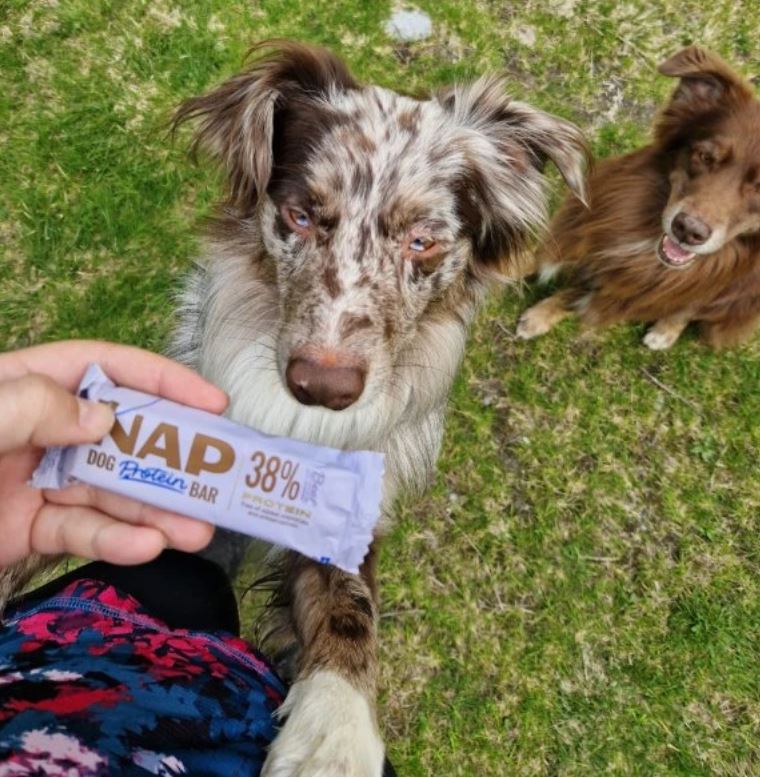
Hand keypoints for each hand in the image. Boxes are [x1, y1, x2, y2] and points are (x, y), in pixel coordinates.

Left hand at [0, 341, 227, 567]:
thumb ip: (33, 406)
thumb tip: (103, 420)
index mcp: (27, 386)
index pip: (106, 369)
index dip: (164, 382)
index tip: (214, 404)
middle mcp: (41, 431)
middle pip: (121, 437)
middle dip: (171, 460)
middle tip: (219, 480)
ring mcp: (37, 483)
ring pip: (110, 493)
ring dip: (155, 512)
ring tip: (198, 530)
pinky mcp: (30, 531)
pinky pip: (81, 533)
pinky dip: (115, 542)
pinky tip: (147, 547)